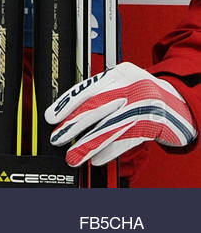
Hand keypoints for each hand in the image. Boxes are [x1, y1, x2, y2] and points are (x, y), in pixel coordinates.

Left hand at [46, 61, 196, 167]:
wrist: (180, 104)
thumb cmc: (145, 94)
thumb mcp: (123, 84)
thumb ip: (101, 92)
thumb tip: (70, 112)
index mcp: (120, 73)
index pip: (88, 88)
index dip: (67, 104)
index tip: (52, 117)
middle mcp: (132, 87)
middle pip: (96, 107)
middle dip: (73, 125)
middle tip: (57, 138)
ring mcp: (143, 106)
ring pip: (110, 127)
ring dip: (88, 144)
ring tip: (73, 156)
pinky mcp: (152, 125)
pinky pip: (126, 140)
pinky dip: (109, 151)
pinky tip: (96, 159)